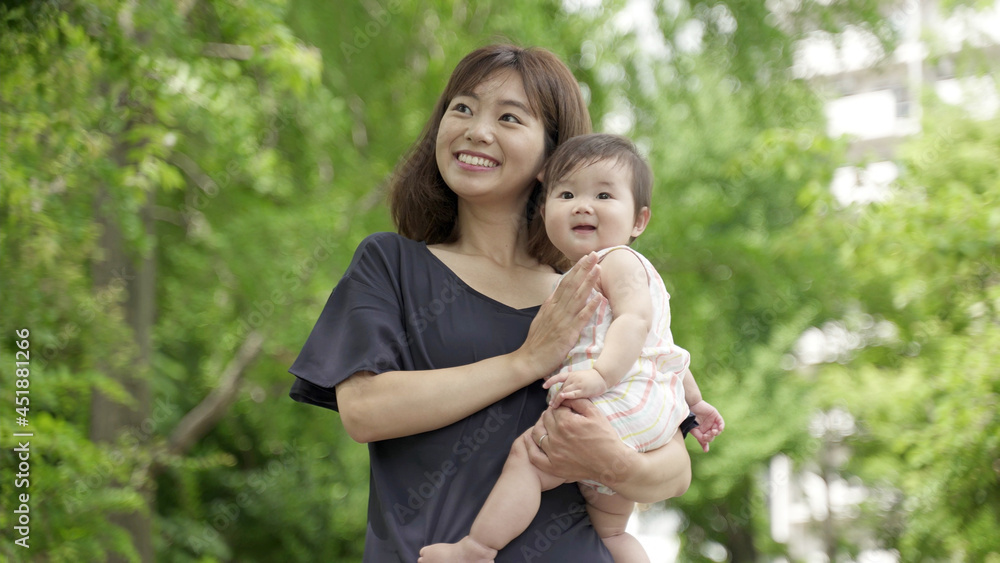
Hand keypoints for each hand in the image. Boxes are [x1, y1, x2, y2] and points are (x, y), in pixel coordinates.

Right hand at [512, 253, 600, 377]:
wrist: (527, 361)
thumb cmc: (537, 342)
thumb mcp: (542, 319)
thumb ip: (552, 306)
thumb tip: (559, 294)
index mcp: (550, 305)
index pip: (565, 282)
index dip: (576, 269)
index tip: (586, 257)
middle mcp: (556, 309)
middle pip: (572, 284)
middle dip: (584, 268)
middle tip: (595, 253)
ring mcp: (562, 321)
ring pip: (577, 297)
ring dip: (588, 282)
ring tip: (598, 268)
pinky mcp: (567, 334)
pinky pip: (580, 318)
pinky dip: (590, 307)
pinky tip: (599, 297)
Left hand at [524, 399, 628, 484]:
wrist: (611, 463)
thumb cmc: (605, 437)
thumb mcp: (595, 413)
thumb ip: (578, 401)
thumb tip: (565, 396)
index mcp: (566, 422)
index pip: (555, 408)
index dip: (560, 407)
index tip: (564, 409)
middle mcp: (557, 437)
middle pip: (545, 419)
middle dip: (550, 414)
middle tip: (556, 416)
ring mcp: (553, 453)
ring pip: (537, 434)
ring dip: (539, 426)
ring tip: (545, 425)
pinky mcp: (553, 466)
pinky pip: (535, 456)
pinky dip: (530, 447)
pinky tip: (530, 441)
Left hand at [543, 369, 607, 408]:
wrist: (602, 376)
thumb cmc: (592, 379)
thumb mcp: (579, 378)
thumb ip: (571, 383)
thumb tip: (564, 392)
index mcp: (571, 375)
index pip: (558, 377)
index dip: (550, 381)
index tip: (544, 386)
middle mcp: (572, 379)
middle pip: (560, 388)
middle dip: (555, 397)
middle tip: (551, 405)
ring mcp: (577, 384)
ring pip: (564, 392)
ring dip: (558, 399)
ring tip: (554, 407)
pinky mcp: (583, 390)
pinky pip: (573, 394)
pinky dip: (566, 396)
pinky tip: (562, 398)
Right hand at [689, 400, 723, 451]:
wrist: (691, 405)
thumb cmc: (690, 417)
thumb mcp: (693, 429)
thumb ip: (699, 437)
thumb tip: (705, 447)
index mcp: (701, 431)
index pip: (705, 439)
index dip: (705, 445)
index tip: (706, 449)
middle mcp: (707, 427)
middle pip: (712, 436)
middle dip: (710, 437)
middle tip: (706, 435)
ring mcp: (712, 422)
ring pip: (718, 431)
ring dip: (716, 433)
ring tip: (713, 431)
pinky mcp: (716, 416)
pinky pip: (721, 423)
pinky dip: (721, 426)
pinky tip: (719, 429)